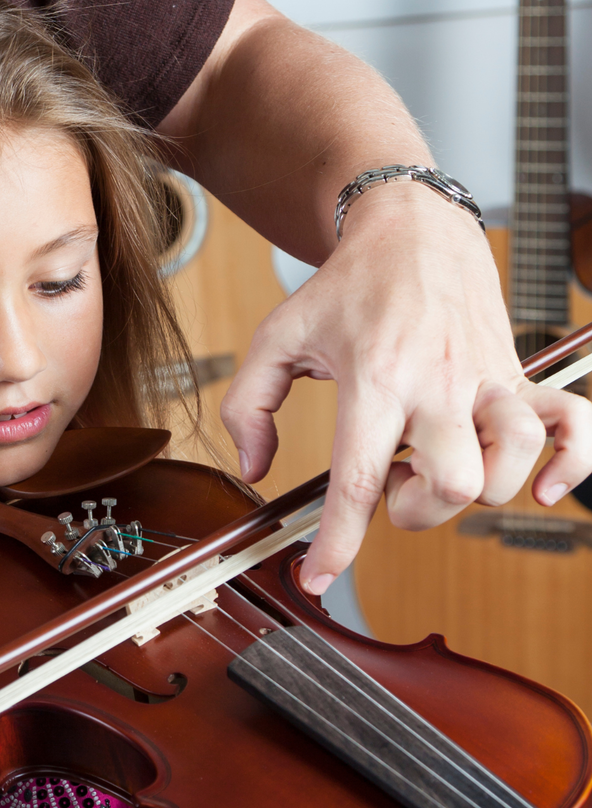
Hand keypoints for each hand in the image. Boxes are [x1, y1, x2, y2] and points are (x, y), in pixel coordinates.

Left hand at [221, 186, 591, 593]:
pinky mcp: (520, 376)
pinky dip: (574, 464)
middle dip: (415, 511)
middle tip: (391, 480)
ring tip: (437, 465)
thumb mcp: (276, 338)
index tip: (319, 578)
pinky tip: (546, 485)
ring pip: (510, 467)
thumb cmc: (344, 289)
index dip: (338, 542)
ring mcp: (487, 381)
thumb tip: (254, 469)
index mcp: (374, 379)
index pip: (358, 479)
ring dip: (473, 491)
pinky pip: (578, 426)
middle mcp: (438, 385)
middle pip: (450, 488)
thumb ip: (248, 406)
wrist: (412, 230)